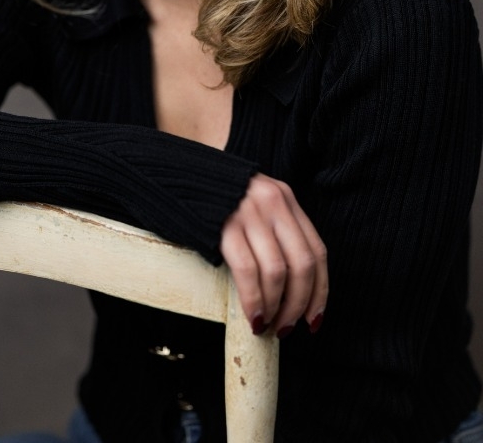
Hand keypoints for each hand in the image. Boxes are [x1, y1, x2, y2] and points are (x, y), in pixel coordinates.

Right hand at [220, 173, 327, 337]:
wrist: (181, 174)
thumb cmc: (219, 198)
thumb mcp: (257, 203)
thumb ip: (276, 231)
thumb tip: (291, 288)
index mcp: (286, 199)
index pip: (317, 252)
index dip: (320, 292)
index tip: (314, 318)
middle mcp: (274, 203)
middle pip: (302, 265)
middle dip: (298, 305)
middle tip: (286, 327)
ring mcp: (250, 212)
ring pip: (277, 272)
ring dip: (274, 307)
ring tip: (265, 323)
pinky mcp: (225, 224)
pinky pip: (247, 270)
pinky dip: (253, 300)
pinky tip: (251, 314)